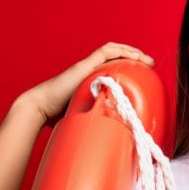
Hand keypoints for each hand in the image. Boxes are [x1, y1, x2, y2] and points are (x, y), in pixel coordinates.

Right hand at [19, 41, 154, 124]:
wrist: (39, 109)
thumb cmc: (56, 117)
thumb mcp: (84, 117)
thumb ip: (96, 120)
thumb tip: (111, 139)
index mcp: (89, 80)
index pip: (111, 66)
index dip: (127, 66)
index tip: (143, 72)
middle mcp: (88, 70)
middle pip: (114, 56)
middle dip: (133, 56)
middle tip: (149, 63)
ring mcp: (85, 67)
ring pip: (111, 50)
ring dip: (130, 51)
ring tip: (145, 58)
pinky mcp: (83, 66)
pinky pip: (105, 52)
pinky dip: (121, 51)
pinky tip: (133, 55)